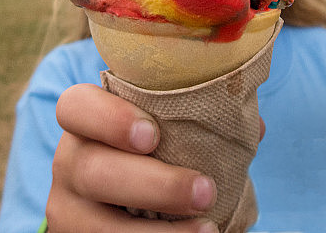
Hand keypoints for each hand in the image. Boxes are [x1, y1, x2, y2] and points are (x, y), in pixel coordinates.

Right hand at [47, 83, 218, 232]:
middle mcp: (70, 160)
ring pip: (97, 222)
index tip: (153, 135)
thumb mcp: (169, 128)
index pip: (76, 106)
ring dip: (155, 232)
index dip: (109, 118)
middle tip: (205, 190)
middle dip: (152, 184)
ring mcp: (69, 206)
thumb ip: (202, 118)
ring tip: (207, 229)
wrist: (137, 199)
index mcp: (86, 119)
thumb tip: (256, 127)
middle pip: (92, 169)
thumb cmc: (159, 151)